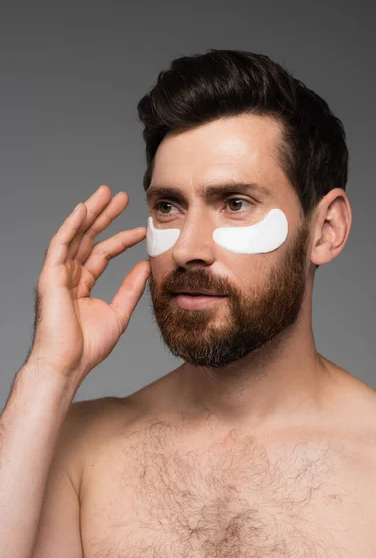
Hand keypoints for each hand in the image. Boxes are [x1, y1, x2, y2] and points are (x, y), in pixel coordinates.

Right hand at [26, 185, 149, 385]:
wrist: (68, 364)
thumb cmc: (88, 346)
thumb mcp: (119, 313)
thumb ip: (131, 288)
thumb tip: (145, 266)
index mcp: (82, 284)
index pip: (103, 253)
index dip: (121, 238)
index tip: (141, 229)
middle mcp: (69, 275)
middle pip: (88, 238)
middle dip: (104, 216)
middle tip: (120, 196)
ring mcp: (58, 274)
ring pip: (75, 235)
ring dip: (90, 213)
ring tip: (105, 193)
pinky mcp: (49, 276)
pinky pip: (61, 245)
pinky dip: (71, 226)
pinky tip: (83, 209)